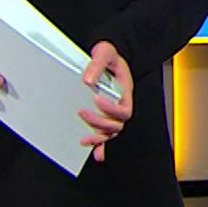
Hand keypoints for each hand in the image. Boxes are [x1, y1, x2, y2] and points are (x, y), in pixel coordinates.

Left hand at [78, 41, 133, 163]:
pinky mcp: (103, 113)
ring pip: (112, 132)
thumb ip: (97, 64)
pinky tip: (95, 153)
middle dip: (100, 123)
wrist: (107, 54)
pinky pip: (105, 133)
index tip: (96, 99)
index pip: (124, 108)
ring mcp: (112, 110)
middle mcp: (121, 103)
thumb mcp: (105, 52)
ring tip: (85, 139)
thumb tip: (88, 80)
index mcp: (125, 90)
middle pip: (117, 124)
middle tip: (82, 112)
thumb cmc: (109, 54)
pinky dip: (101, 145)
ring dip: (99, 138)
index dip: (111, 109)